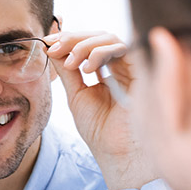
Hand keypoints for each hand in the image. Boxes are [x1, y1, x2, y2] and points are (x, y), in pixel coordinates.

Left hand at [45, 31, 154, 189]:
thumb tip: (50, 47)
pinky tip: (87, 69)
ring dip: (84, 45)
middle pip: (98, 36)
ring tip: (70, 63)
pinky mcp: (143, 69)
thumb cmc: (101, 130)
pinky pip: (122, 46)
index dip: (67, 39)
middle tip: (53, 47)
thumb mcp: (76, 95)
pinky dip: (100, 52)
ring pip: (109, 37)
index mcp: (107, 72)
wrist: (119, 153)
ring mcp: (133, 67)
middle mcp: (121, 67)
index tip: (47, 42)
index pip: (88, 45)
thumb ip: (67, 71)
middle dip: (72, 38)